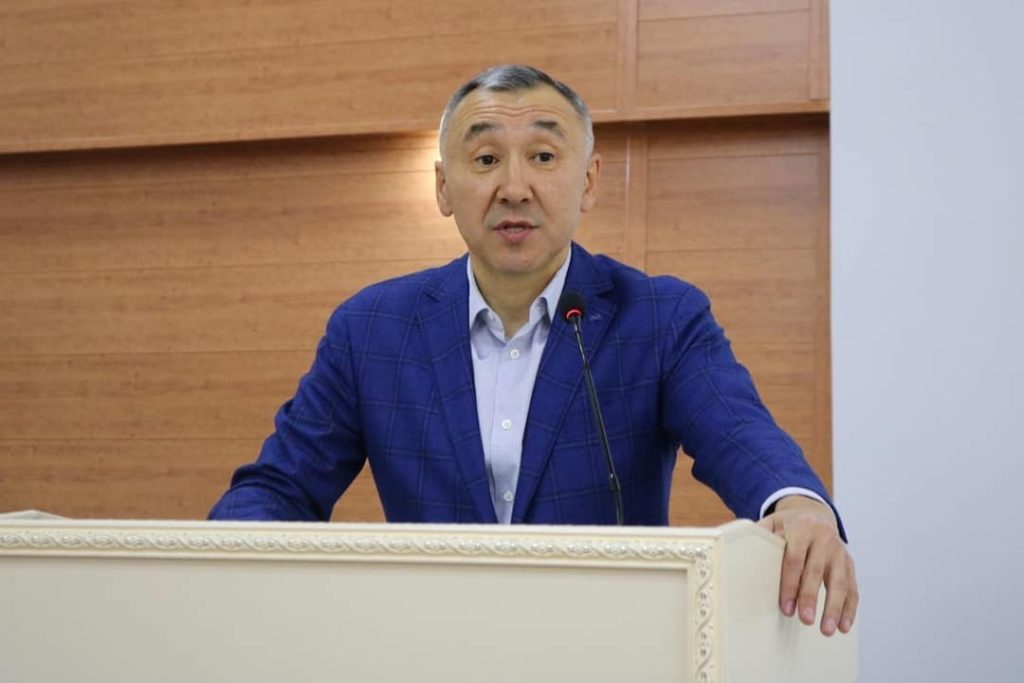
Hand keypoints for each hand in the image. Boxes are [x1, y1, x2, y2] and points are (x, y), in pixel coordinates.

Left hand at [758, 496, 857, 636]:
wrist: (814, 513)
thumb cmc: (788, 524)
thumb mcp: (772, 522)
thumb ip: (759, 534)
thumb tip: (737, 549)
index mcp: (801, 529)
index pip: (794, 559)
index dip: (790, 584)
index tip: (785, 607)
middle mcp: (823, 539)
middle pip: (817, 571)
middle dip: (811, 597)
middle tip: (805, 620)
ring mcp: (839, 551)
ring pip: (840, 581)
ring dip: (835, 608)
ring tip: (828, 630)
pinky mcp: (849, 563)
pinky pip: (852, 587)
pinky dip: (850, 608)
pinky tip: (844, 625)